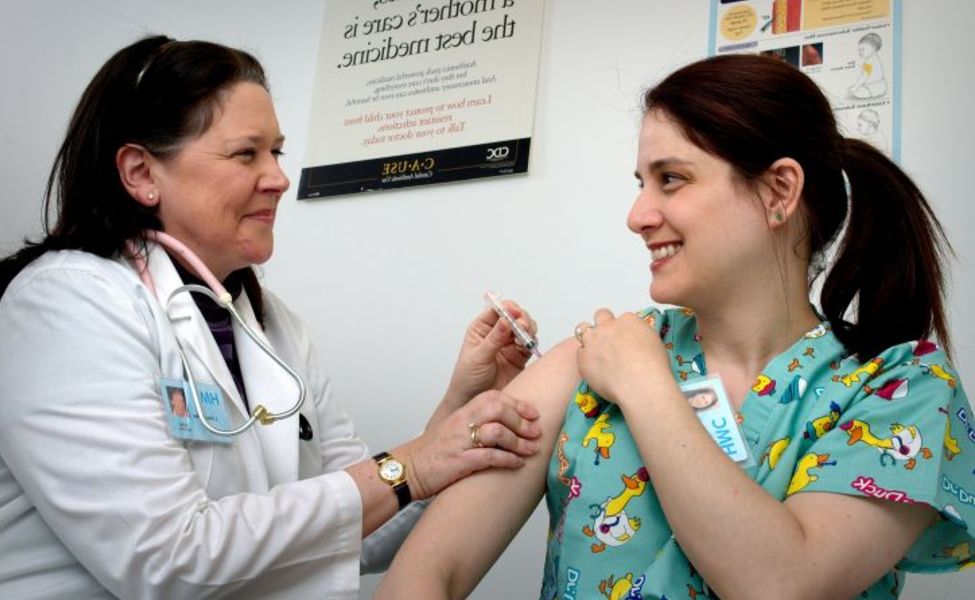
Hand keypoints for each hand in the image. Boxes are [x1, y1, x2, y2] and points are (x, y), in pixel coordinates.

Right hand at [405, 390, 540, 499]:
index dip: (518, 404)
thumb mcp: (458, 429)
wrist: (409, 468)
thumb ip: (480, 422)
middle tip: (536, 432)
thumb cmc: (437, 451)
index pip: (494, 397)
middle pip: (498, 410)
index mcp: (463, 412)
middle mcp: (462, 422)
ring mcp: (460, 441)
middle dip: (521, 421)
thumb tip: (510, 424)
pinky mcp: (459, 461)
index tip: (534, 414)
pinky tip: (517, 464)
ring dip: (518, 442)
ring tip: (531, 450)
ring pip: (496, 432)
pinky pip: (488, 457)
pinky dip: (507, 460)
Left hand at [438, 301, 537, 417]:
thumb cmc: (467, 379)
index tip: (513, 312)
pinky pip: (530, 344)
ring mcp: (509, 345)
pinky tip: (528, 346)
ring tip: (526, 336)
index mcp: (481, 329)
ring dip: (528, 328)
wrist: (473, 401)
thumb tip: (505, 321)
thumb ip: (494, 339)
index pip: (496, 311)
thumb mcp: (478, 357)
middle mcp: (497, 334)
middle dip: (521, 318)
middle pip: (514, 316)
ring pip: (525, 328)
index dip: (507, 308)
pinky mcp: (520, 357)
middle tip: (522, 326)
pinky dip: (532, 342)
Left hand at [575, 308, 671, 406]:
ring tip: (596, 352)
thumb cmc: (653, 368)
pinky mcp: (583, 358)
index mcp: (628, 320)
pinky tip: (594, 368)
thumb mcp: (655, 344)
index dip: (623, 330)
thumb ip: (641, 338)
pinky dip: (585, 359)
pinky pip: (580, 353)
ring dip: (589, 339)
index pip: (622, 319)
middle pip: (601, 316)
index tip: (625, 340)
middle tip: (607, 340)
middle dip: (603, 325)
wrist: (640, 383)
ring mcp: (593, 341)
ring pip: (583, 330)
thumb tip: (637, 343)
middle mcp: (608, 326)